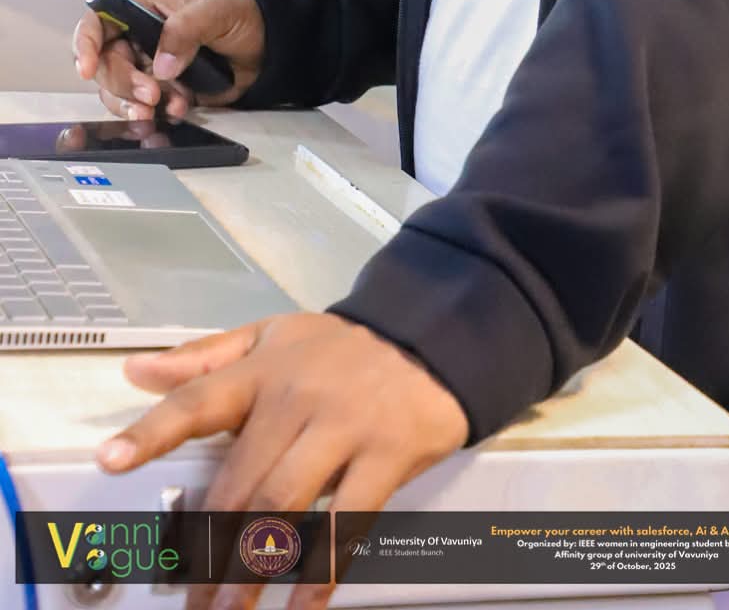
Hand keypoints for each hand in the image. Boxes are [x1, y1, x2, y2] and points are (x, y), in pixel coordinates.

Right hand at [72, 0, 264, 121]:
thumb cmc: (238, 12)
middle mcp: (136, 39)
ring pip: (117, 93)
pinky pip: (143, 109)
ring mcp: (147, 68)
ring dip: (134, 105)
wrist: (266, 42)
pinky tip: (179, 109)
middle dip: (123, 84)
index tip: (86, 68)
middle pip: (104, 66)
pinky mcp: (162, 92)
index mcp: (140, 9)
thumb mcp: (216, 10)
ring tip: (163, 108)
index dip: (85, 45)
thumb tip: (161, 66)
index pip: (97, 24)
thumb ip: (185, 29)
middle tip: (152, 94)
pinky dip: (155, 115)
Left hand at [96, 311, 470, 609]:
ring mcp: (344, 426)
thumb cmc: (339, 348)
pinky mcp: (386, 453)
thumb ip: (203, 358)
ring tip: (228, 609)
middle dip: (207, 548)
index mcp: (262, 371)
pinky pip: (347, 522)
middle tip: (189, 599)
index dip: (151, 430)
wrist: (429, 334)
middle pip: (238, 482)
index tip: (111, 460)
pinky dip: (321, 570)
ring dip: (250, 569)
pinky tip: (301, 604)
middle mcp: (297, 397)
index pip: (198, 399)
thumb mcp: (271, 336)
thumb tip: (136, 373)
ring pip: (284, 507)